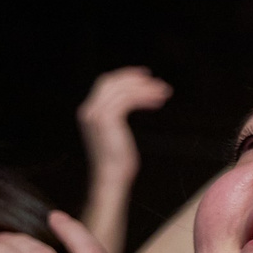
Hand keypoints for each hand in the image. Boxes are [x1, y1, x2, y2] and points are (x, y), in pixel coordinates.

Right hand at [75, 67, 172, 188]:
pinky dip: (143, 98)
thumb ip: (117, 114)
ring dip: (145, 89)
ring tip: (163, 93)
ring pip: (122, 90)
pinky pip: (127, 99)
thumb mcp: (115, 132)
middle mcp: (89, 110)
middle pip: (111, 82)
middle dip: (135, 79)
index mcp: (89, 111)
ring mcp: (96, 113)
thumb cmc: (117, 159)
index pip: (106, 84)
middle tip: (157, 82)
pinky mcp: (107, 118)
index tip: (144, 77)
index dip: (125, 77)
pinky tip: (156, 103)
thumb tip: (136, 98)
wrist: (111, 175)